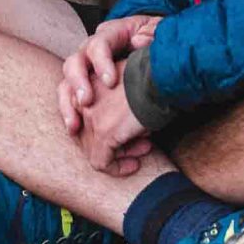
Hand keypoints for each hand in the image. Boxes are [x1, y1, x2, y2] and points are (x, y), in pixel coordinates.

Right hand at [58, 14, 161, 136]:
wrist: (155, 46)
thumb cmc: (157, 39)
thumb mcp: (160, 32)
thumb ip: (153, 35)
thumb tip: (139, 41)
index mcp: (112, 34)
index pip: (99, 44)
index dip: (101, 62)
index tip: (110, 82)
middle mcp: (93, 51)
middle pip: (75, 63)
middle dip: (78, 83)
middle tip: (86, 101)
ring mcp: (86, 70)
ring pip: (66, 84)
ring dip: (68, 106)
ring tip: (75, 125)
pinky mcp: (87, 88)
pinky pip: (70, 102)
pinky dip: (71, 116)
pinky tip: (76, 131)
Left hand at [76, 58, 152, 175]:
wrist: (162, 75)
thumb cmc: (153, 75)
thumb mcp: (129, 86)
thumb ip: (119, 102)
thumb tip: (127, 127)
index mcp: (86, 85)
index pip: (84, 118)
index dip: (106, 129)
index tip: (129, 134)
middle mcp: (82, 101)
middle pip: (87, 135)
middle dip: (112, 145)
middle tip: (138, 147)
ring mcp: (91, 118)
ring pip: (94, 150)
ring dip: (117, 157)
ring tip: (142, 151)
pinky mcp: (103, 133)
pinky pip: (101, 162)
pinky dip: (117, 168)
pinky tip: (134, 165)